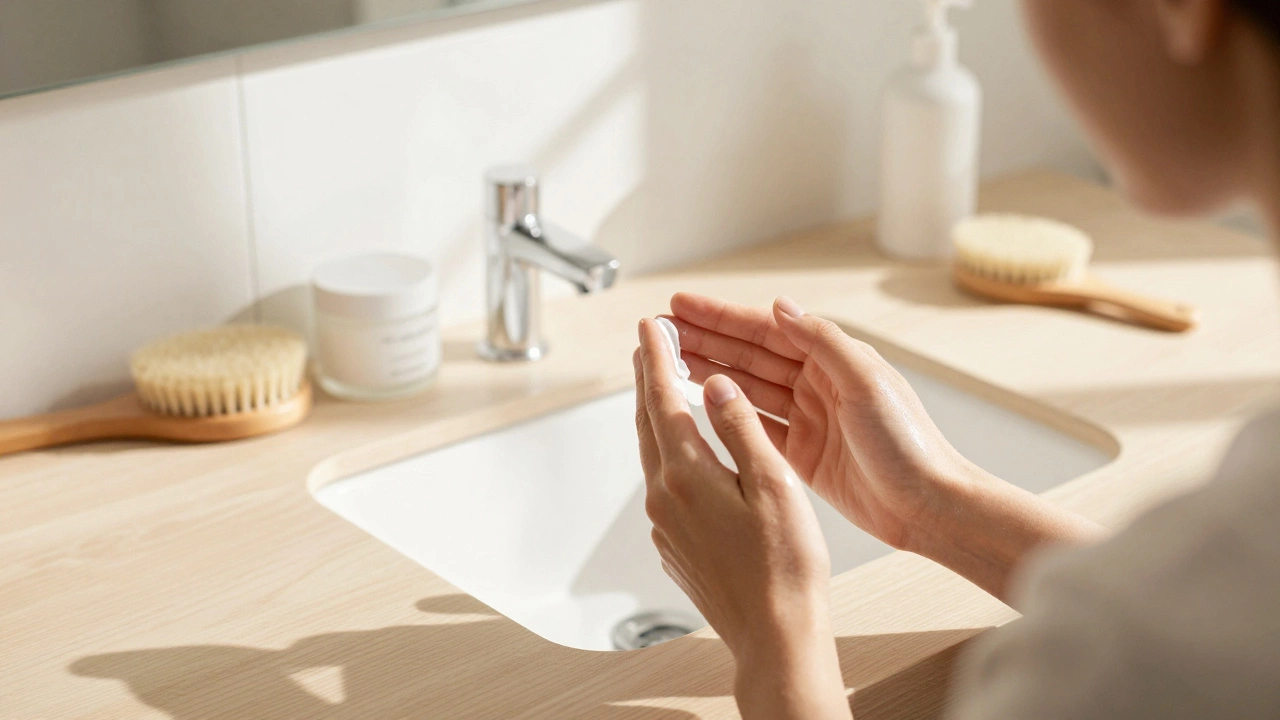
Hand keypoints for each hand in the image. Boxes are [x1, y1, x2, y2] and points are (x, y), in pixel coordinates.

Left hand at [635, 318, 849, 719]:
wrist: (775, 635)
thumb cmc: (786, 568)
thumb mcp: (774, 485)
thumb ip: (740, 429)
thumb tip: (716, 384)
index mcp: (688, 474)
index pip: (664, 398)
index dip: (659, 356)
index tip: (652, 325)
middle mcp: (664, 496)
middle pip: (648, 421)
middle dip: (649, 377)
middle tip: (649, 342)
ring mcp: (664, 523)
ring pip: (651, 453)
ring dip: (653, 413)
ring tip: (658, 386)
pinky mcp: (673, 545)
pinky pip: (661, 484)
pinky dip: (665, 453)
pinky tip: (680, 452)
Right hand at [666, 293, 977, 551]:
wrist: (929, 506)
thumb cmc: (909, 445)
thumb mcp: (867, 382)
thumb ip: (823, 342)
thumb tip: (782, 306)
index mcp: (835, 359)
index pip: (766, 330)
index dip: (721, 317)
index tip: (682, 306)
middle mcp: (819, 384)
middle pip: (749, 355)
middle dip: (704, 340)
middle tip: (661, 330)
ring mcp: (809, 419)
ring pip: (746, 388)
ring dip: (708, 372)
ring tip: (667, 362)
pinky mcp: (803, 455)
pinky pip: (754, 427)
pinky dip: (726, 415)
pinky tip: (699, 405)